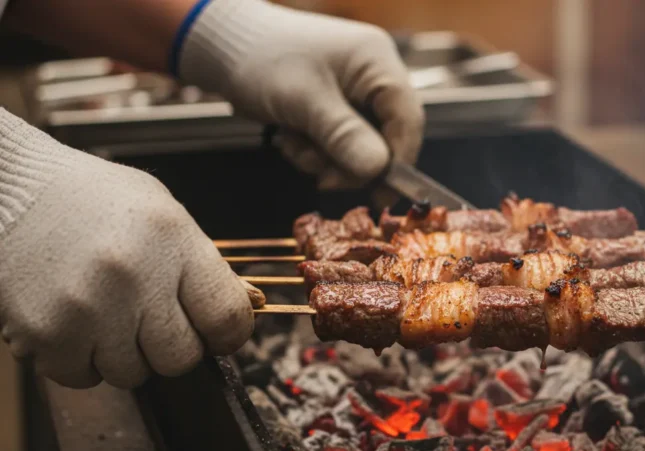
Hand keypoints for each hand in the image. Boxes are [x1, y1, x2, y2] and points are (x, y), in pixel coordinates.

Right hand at [0, 110, 254, 388]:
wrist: (11, 188)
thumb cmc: (93, 200)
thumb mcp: (164, 214)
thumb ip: (202, 265)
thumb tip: (241, 312)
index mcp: (174, 241)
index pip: (228, 318)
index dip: (227, 333)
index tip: (216, 332)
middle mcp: (135, 277)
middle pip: (182, 358)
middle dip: (172, 345)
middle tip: (151, 319)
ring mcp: (88, 309)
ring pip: (133, 374)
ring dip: (125, 353)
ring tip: (106, 311)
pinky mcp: (46, 334)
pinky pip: (83, 377)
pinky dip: (81, 359)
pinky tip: (75, 321)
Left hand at [178, 0, 424, 189]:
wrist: (223, 48)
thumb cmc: (262, 60)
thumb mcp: (303, 100)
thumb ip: (343, 135)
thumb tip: (378, 169)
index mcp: (376, 62)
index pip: (408, 119)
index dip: (399, 161)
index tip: (382, 194)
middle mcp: (372, 78)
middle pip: (385, 139)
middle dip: (351, 163)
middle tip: (323, 177)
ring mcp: (353, 96)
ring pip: (359, 149)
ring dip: (326, 160)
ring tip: (295, 145)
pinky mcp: (334, 111)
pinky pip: (338, 146)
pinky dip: (315, 153)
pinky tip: (290, 139)